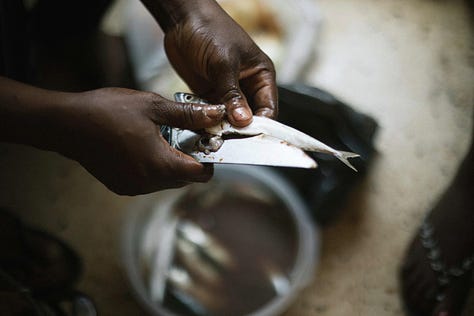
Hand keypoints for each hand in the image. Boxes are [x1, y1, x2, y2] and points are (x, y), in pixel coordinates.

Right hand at [55, 88, 224, 194]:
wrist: (67, 124)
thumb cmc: (107, 112)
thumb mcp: (153, 107)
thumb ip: (188, 115)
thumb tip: (216, 114)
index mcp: (160, 165)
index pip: (201, 174)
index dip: (210, 158)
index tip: (207, 142)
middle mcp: (149, 183)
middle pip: (185, 178)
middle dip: (191, 159)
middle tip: (185, 134)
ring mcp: (134, 187)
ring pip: (168, 181)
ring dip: (172, 163)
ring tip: (162, 137)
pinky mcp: (122, 186)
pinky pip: (150, 182)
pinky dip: (155, 168)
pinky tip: (145, 147)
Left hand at [162, 1, 277, 126]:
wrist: (182, 19)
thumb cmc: (210, 30)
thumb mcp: (224, 62)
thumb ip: (232, 94)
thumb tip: (243, 120)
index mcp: (261, 75)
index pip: (268, 108)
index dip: (261, 124)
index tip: (249, 137)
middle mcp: (247, 86)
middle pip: (250, 117)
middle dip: (241, 129)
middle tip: (230, 139)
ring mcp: (228, 91)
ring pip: (231, 119)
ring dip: (224, 127)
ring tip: (216, 135)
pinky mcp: (210, 94)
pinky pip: (213, 114)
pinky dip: (209, 122)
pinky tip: (204, 128)